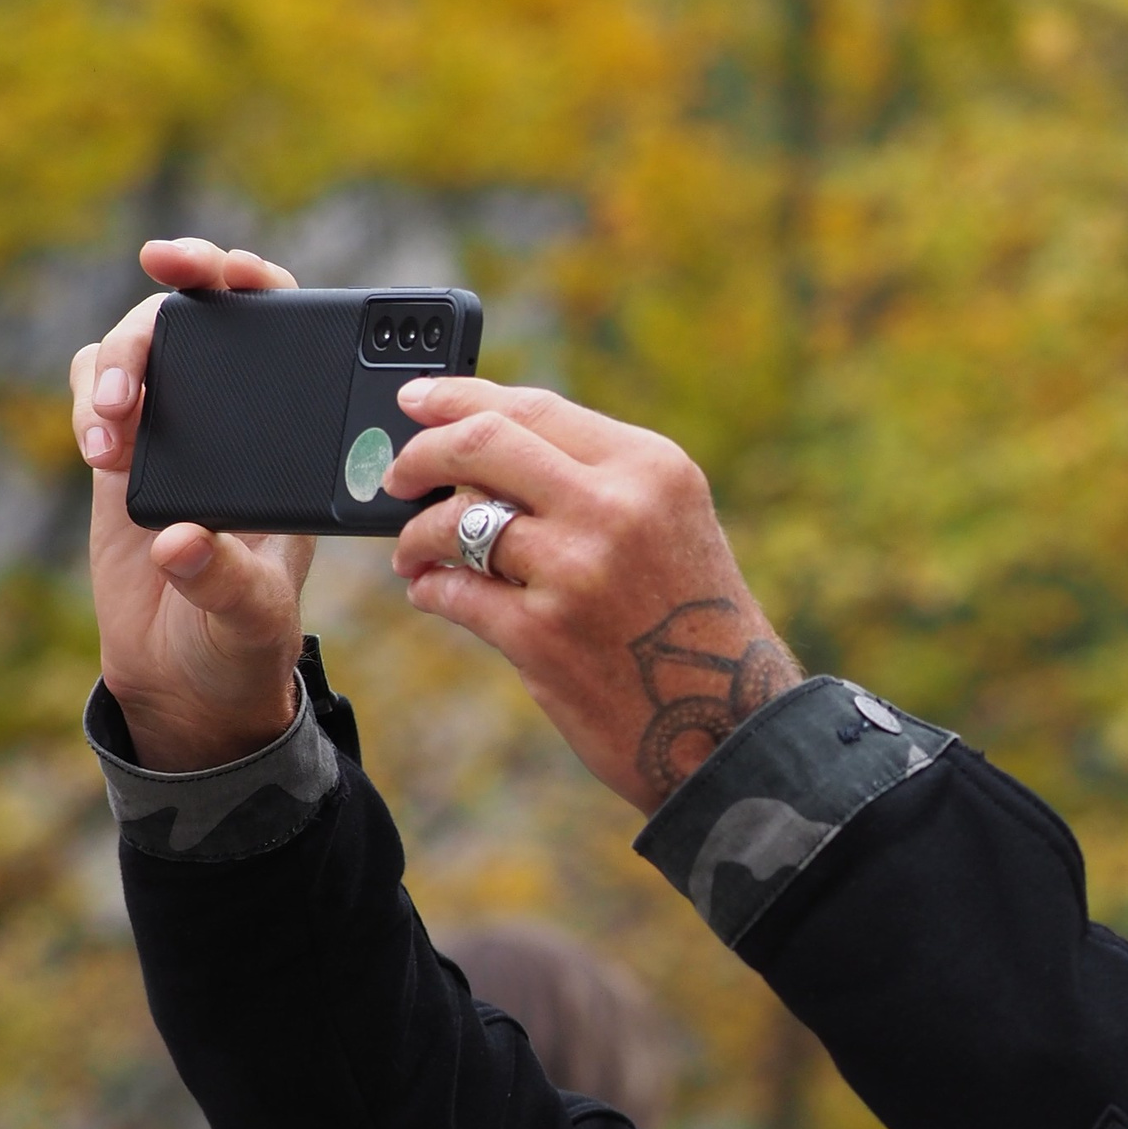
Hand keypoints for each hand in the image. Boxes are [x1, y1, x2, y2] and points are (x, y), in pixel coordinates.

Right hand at [72, 238, 312, 772]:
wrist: (189, 684)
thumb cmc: (243, 647)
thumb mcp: (250, 617)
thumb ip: (220, 580)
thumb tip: (175, 541)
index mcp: (291, 443)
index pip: (283, 330)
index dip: (253, 282)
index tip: (217, 269)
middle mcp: (235, 423)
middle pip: (197, 319)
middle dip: (169, 298)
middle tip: (148, 302)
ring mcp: (177, 432)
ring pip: (137, 349)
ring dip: (119, 365)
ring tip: (111, 431)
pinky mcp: (124, 454)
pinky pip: (97, 391)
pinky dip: (88, 402)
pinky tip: (98, 449)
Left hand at [384, 378, 799, 810]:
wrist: (730, 730)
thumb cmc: (695, 630)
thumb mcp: (669, 527)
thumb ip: (595, 481)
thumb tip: (485, 450)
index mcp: (650, 469)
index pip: (533, 408)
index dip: (459, 398)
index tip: (415, 401)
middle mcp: (614, 508)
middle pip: (483, 444)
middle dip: (421, 455)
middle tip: (397, 477)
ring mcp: (575, 571)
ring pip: (457, 521)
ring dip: (418, 536)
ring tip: (413, 554)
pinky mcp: (543, 636)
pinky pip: (456, 593)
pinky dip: (430, 590)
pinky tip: (430, 592)